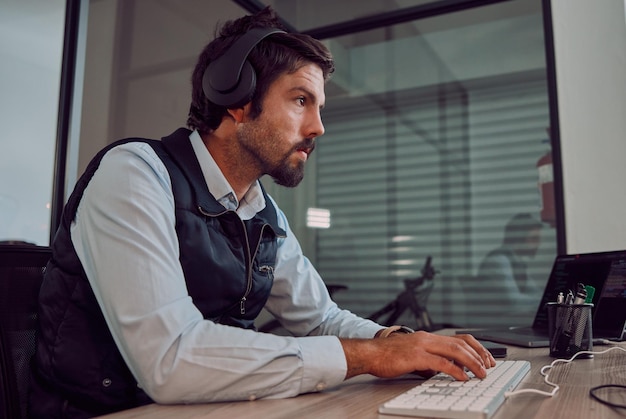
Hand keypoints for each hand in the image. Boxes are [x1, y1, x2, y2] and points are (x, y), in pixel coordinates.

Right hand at [340, 331, 495, 380]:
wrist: (369, 353)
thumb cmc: (386, 355)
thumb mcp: (412, 355)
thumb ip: (428, 360)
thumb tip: (441, 370)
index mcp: (427, 337)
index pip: (458, 338)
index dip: (475, 347)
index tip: (486, 358)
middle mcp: (427, 338)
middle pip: (460, 343)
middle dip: (478, 355)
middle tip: (489, 367)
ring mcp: (422, 346)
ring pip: (455, 351)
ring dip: (471, 363)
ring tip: (481, 373)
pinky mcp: (416, 356)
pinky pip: (441, 363)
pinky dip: (455, 370)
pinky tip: (462, 377)